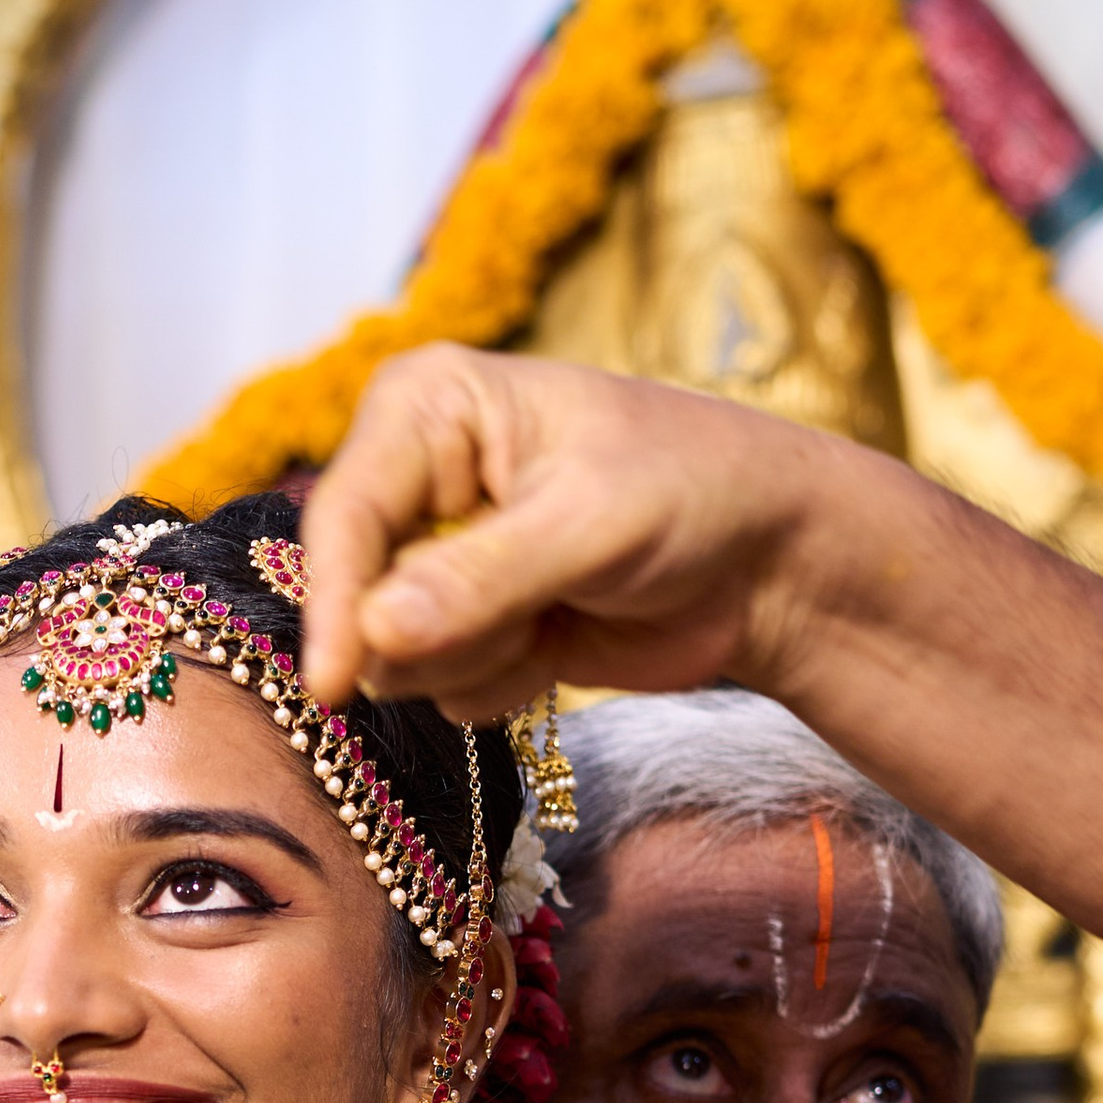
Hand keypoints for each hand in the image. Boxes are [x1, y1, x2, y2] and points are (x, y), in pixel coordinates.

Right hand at [299, 346, 837, 720]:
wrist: (770, 561)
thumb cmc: (695, 492)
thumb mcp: (591, 522)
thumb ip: (481, 579)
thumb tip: (377, 631)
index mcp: (428, 409)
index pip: (343, 514)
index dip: (332, 603)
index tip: (332, 685)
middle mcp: (416, 481)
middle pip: (357, 598)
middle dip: (445, 627)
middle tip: (537, 604)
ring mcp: (437, 561)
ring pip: (394, 658)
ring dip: (481, 656)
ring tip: (559, 608)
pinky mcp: (467, 628)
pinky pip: (441, 693)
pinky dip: (507, 681)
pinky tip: (563, 637)